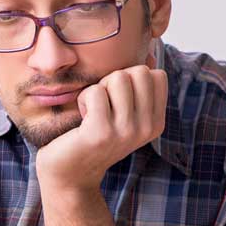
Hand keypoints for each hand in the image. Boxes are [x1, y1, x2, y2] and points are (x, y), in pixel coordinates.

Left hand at [35, 64, 167, 192]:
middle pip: (138, 71)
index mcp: (156, 122)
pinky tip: (81, 120)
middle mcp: (146, 128)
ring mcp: (126, 131)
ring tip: (92, 112)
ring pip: (118, 77)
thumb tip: (151, 52)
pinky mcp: (101, 132)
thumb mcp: (124, 113)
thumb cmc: (92, 135)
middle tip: (102, 105)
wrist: (69, 174)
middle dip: (114, 80)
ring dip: (98, 89)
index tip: (117, 101)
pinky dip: (82, 99)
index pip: (156, 74)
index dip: (131, 78)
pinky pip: (94, 91)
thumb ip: (138, 88)